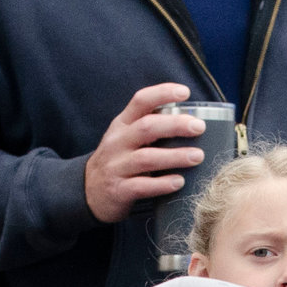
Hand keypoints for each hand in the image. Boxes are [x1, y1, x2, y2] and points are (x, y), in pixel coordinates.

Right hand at [84, 83, 205, 223]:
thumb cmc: (119, 162)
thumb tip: (193, 120)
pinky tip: (179, 182)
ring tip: (197, 156)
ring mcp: (116, 167)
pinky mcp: (118, 191)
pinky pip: (141, 186)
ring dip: (174, 156)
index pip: (140, 101)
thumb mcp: (126, 138)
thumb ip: (151, 128)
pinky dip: (162, 184)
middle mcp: (117, 143)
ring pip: (146, 158)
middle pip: (146, 127)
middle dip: (175, 125)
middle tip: (199, 127)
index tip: (185, 92)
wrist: (88, 193)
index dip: (162, 93)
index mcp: (122, 125)